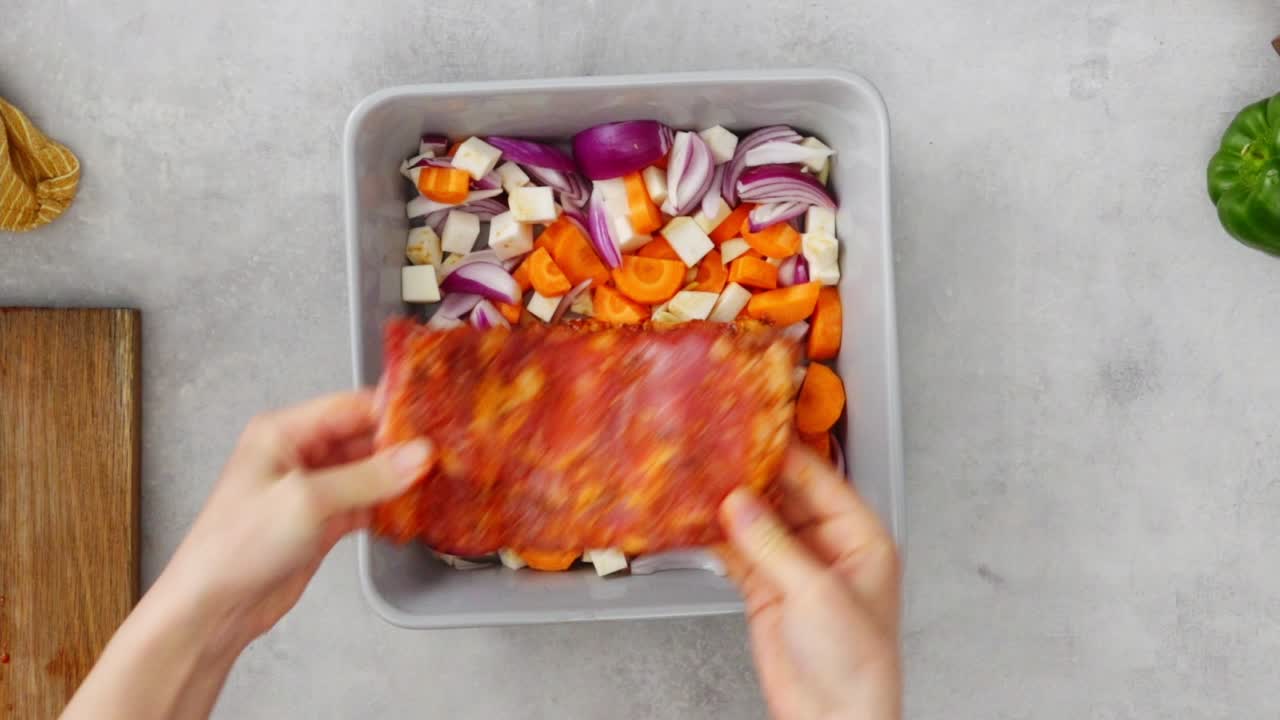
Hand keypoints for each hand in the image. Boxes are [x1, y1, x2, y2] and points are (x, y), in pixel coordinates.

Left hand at [159, 390, 433, 647]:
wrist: (214, 607)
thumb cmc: (236, 546)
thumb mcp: (307, 501)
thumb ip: (368, 477)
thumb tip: (418, 455)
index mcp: (282, 433)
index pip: (348, 408)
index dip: (390, 413)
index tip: (432, 421)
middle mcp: (297, 455)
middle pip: (362, 439)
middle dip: (400, 447)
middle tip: (443, 453)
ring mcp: (312, 490)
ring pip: (368, 473)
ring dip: (398, 478)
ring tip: (438, 478)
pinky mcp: (322, 522)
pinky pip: (366, 504)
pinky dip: (389, 507)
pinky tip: (414, 509)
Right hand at [720, 443, 901, 719]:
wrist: (833, 718)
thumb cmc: (857, 663)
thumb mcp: (817, 592)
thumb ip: (773, 543)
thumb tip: (740, 502)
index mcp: (859, 536)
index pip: (820, 479)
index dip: (787, 453)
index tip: (754, 430)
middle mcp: (827, 546)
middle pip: (785, 495)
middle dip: (752, 476)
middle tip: (718, 450)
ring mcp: (793, 567)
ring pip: (757, 521)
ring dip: (730, 505)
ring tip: (700, 479)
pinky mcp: (765, 588)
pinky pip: (737, 551)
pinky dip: (716, 536)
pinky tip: (697, 521)